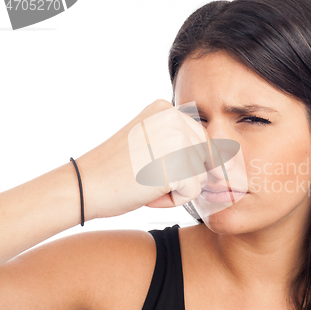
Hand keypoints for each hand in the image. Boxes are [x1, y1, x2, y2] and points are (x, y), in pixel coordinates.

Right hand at [76, 99, 207, 220]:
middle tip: (148, 176)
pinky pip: (193, 192)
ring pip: (201, 175)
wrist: (84, 185)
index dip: (186, 162)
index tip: (158, 168)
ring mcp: (177, 140)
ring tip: (146, 183)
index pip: (200, 140)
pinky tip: (147, 193)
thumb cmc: (116, 169)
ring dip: (178, 188)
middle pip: (204, 158)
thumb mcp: (149, 141)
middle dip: (183, 175)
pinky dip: (174, 200)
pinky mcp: (177, 166)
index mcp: (166, 108)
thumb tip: (226, 163)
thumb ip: (180, 142)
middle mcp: (174, 118)